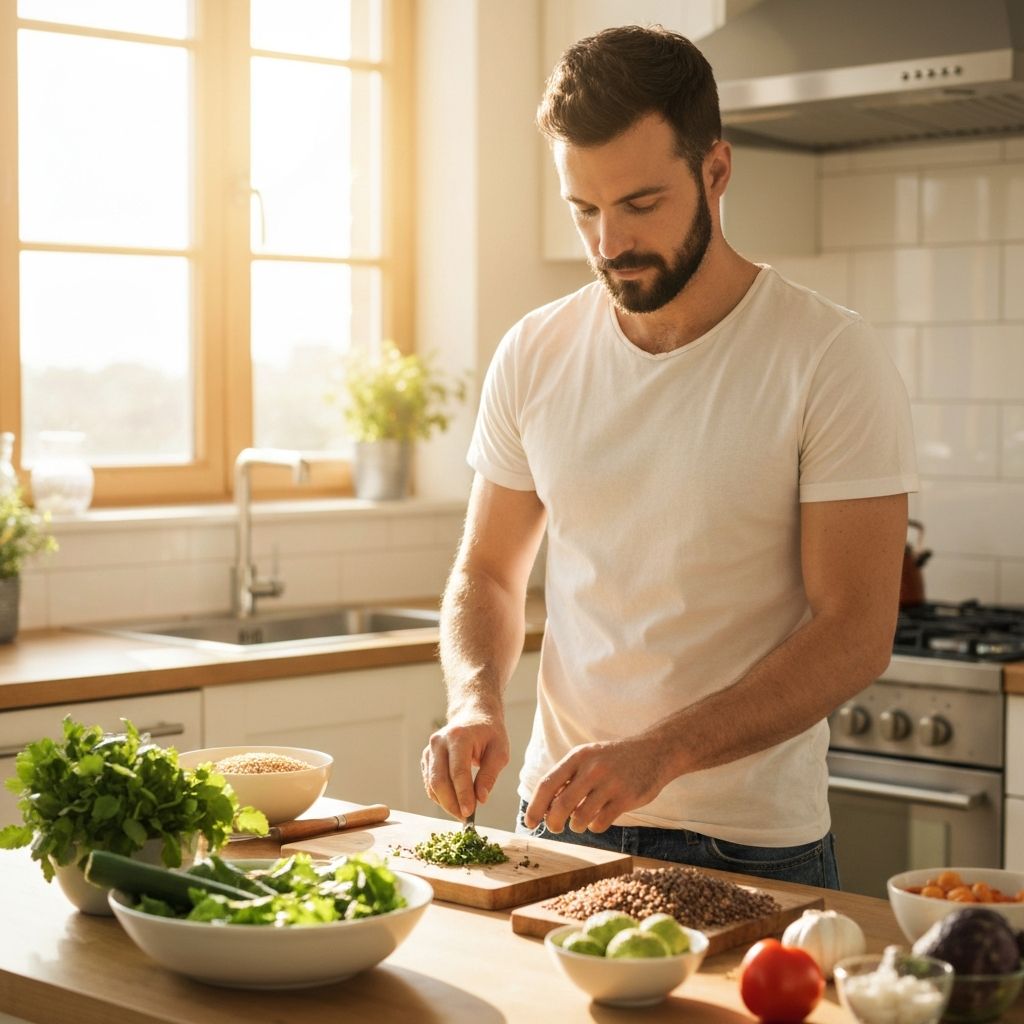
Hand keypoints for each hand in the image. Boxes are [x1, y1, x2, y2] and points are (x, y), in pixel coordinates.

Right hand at [420, 711, 509, 820]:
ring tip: (462, 811)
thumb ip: (490, 774)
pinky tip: (454, 802)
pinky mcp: (426, 758)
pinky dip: (440, 796)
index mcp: (459, 736)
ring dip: (446, 803)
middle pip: (439, 780)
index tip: (470, 813)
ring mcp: (430, 749)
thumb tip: (481, 799)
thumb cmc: (489, 734)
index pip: (458, 771)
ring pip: (431, 784)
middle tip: (466, 818)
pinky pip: (429, 783)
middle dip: (451, 803)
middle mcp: (439, 742)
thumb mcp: (500, 751)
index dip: (463, 795)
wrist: (473, 716)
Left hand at [523, 738, 668, 833]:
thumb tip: (544, 806)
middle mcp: (592, 769)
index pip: (547, 784)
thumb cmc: (613, 759)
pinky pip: (600, 823)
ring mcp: (610, 783)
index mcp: (578, 756)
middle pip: (560, 805)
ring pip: (580, 818)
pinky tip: (598, 819)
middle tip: (554, 828)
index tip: (529, 822)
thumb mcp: (588, 758)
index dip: (534, 806)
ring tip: (579, 822)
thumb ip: (568, 777)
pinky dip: (594, 827)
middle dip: (553, 823)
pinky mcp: (626, 798)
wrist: (654, 752)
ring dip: (575, 826)